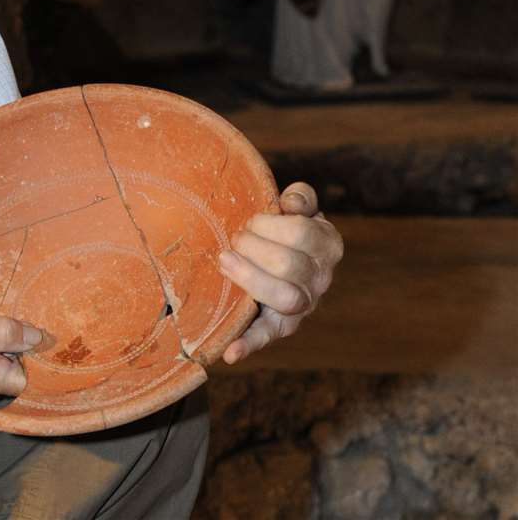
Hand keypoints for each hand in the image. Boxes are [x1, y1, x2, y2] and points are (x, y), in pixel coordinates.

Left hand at [218, 182, 342, 364]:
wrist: (281, 254)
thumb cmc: (282, 225)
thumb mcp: (295, 206)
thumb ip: (300, 198)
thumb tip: (293, 202)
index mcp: (327, 245)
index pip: (303, 232)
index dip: (270, 224)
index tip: (251, 220)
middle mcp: (321, 278)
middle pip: (290, 265)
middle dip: (254, 248)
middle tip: (234, 239)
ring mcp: (303, 306)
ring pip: (286, 299)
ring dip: (250, 279)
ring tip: (224, 262)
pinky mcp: (281, 326)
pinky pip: (266, 336)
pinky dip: (248, 345)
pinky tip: (229, 353)